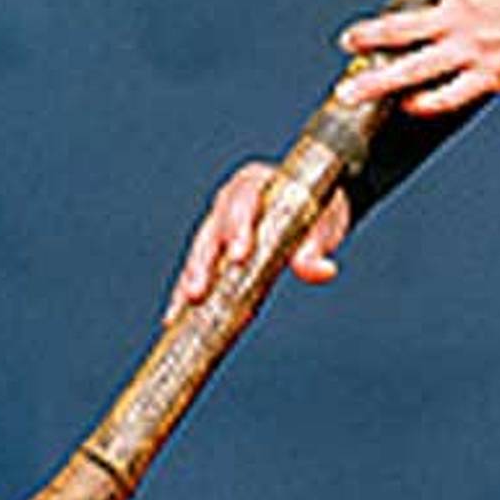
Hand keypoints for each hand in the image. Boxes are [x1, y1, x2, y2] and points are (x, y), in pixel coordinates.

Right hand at [163, 162, 350, 323]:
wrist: (315, 211)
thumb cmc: (318, 211)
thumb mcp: (324, 223)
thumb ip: (317, 245)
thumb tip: (321, 270)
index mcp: (257, 183)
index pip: (244, 199)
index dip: (238, 227)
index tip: (239, 256)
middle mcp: (231, 201)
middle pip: (213, 230)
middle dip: (204, 263)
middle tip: (199, 292)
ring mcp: (219, 225)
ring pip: (200, 252)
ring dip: (190, 281)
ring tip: (181, 310)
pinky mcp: (215, 250)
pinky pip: (197, 269)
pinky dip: (187, 291)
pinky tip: (176, 317)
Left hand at [335, 0, 499, 115]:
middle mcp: (462, 18)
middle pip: (399, 27)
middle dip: (368, 35)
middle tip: (346, 41)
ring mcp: (472, 51)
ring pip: (412, 68)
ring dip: (378, 80)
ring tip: (352, 91)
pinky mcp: (490, 77)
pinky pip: (448, 96)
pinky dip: (426, 103)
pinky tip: (409, 105)